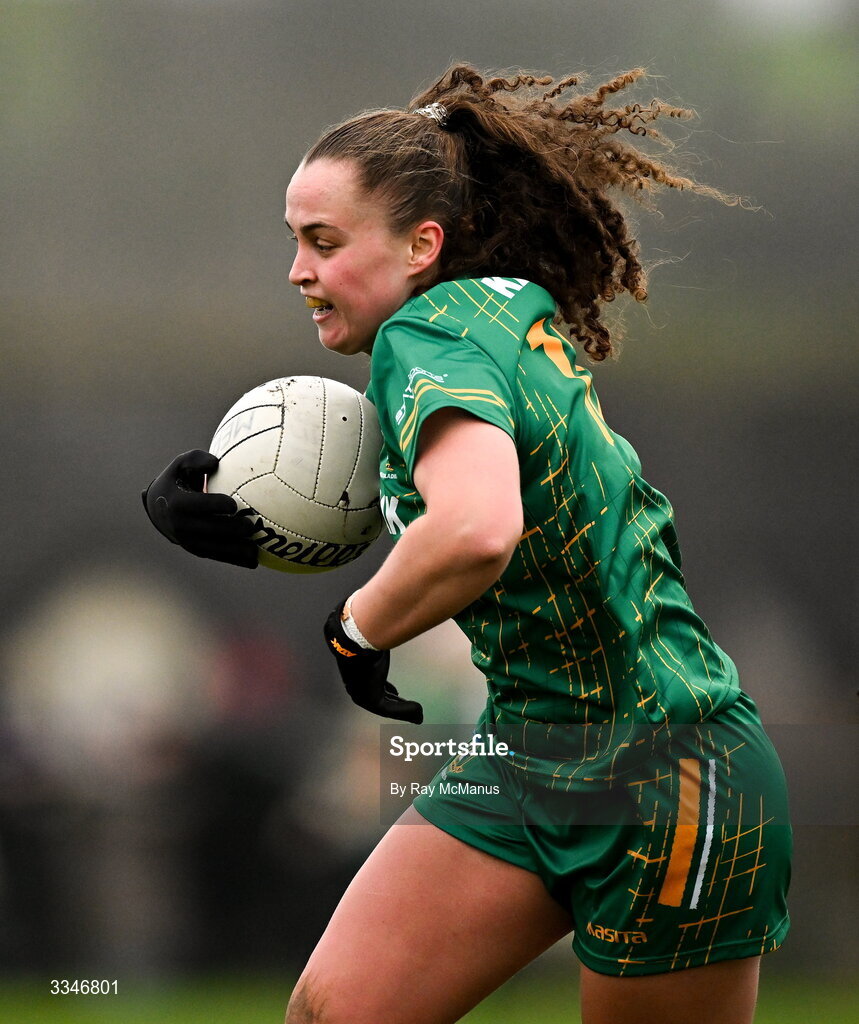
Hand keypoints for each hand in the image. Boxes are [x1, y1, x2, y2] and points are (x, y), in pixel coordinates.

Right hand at [142, 449, 258, 567]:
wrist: (159, 509)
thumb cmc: (177, 480)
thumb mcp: (180, 465)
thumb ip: (196, 459)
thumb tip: (215, 462)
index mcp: (178, 503)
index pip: (198, 505)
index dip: (215, 505)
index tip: (233, 504)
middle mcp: (182, 525)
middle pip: (211, 529)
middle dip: (231, 530)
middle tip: (251, 526)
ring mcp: (188, 541)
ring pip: (216, 548)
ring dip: (236, 551)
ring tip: (255, 550)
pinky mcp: (197, 551)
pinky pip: (218, 556)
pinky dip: (235, 560)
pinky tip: (254, 561)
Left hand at [323, 599, 422, 722]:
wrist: (357, 637)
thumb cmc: (366, 632)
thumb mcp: (378, 634)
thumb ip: (384, 630)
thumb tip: (390, 618)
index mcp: (357, 671)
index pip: (374, 684)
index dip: (386, 690)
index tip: (396, 692)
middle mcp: (357, 686)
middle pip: (380, 698)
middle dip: (396, 703)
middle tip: (410, 707)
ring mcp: (362, 694)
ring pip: (386, 706)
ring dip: (403, 710)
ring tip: (419, 713)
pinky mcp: (370, 698)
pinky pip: (389, 709)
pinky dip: (405, 711)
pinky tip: (418, 710)